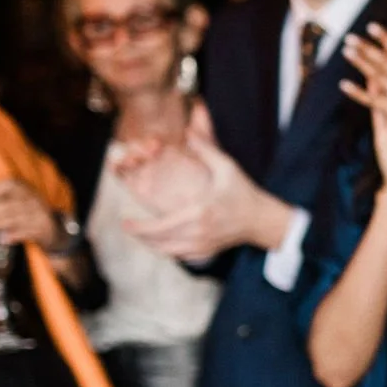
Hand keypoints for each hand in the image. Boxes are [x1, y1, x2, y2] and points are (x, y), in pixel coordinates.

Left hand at [0, 178, 62, 250]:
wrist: (53, 228)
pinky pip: (27, 232)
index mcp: (24, 189)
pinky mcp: (43, 229)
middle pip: (10, 204)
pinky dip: (14, 235)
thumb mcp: (11, 204)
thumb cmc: (24, 213)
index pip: (10, 185)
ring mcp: (39, 214)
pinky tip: (2, 238)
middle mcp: (33, 199)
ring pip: (17, 218)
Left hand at [125, 118, 289, 260]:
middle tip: (127, 226)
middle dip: (139, 236)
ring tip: (140, 234)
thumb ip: (206, 149)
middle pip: (158, 242)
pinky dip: (166, 250)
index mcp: (198, 213)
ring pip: (166, 252)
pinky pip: (179, 256)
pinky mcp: (206, 251)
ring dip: (150, 244)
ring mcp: (202, 245)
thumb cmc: (243, 192)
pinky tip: (160, 241)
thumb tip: (188, 130)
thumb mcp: (228, 168)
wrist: (262, 220)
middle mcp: (198, 233)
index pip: (159, 227)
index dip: (138, 227)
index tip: (124, 221)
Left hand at [341, 25, 386, 165]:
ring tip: (346, 51)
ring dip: (360, 63)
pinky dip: (357, 92)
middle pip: (386, 61)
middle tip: (350, 37)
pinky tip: (343, 84)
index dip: (386, 38)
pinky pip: (372, 100)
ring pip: (377, 76)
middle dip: (366, 48)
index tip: (371, 27)